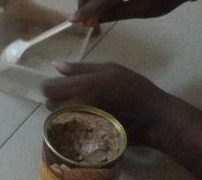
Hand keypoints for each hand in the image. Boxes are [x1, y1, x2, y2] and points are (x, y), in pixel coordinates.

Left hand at [43, 62, 169, 144]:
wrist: (154, 117)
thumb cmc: (133, 87)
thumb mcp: (109, 69)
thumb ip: (80, 68)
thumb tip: (56, 65)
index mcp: (82, 85)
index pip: (48, 88)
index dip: (50, 87)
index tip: (59, 86)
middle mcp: (78, 105)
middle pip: (50, 105)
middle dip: (55, 101)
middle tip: (70, 99)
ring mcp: (82, 123)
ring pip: (58, 119)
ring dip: (63, 114)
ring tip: (79, 110)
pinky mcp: (89, 136)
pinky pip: (70, 131)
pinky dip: (73, 127)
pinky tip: (86, 122)